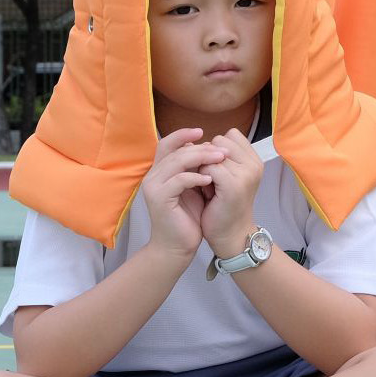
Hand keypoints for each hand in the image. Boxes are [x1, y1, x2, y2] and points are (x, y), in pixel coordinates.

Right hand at [139, 128, 223, 264]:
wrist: (178, 245)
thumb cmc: (188, 217)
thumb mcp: (195, 188)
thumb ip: (196, 169)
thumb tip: (211, 148)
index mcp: (160, 171)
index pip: (167, 144)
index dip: (183, 134)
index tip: (204, 131)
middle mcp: (153, 176)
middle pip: (175, 150)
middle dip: (200, 147)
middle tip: (222, 150)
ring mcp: (153, 187)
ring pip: (176, 162)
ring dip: (201, 158)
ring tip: (220, 160)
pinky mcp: (159, 199)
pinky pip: (178, 181)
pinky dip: (195, 177)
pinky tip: (210, 180)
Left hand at [198, 129, 264, 257]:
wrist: (231, 235)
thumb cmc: (223, 205)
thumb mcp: (224, 176)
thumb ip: (216, 157)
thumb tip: (189, 142)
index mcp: (254, 160)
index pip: (230, 135)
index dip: (215, 147)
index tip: (213, 167)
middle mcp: (254, 164)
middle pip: (221, 141)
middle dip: (208, 155)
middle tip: (209, 178)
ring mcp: (246, 174)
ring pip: (213, 153)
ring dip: (203, 166)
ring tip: (206, 185)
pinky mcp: (234, 185)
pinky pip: (209, 168)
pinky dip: (200, 176)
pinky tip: (203, 190)